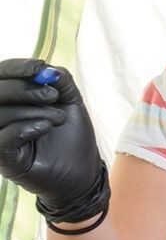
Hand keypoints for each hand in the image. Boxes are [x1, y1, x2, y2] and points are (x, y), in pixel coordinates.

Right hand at [0, 59, 107, 222]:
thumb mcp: (70, 102)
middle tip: (54, 96)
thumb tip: (46, 68)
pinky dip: (23, 128)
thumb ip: (59, 81)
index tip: (40, 67)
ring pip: (0, 114)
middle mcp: (1, 118)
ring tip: (58, 118)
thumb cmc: (72, 136)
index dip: (16, 68)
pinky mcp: (4, 160)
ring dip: (31, 111)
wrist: (83, 172)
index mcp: (12, 101)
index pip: (1, 76)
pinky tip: (45, 127)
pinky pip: (2, 139)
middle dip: (25, 89)